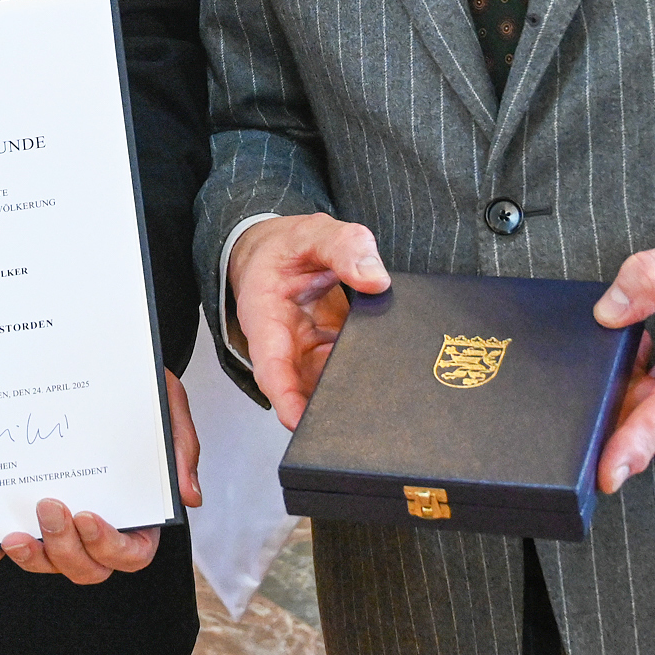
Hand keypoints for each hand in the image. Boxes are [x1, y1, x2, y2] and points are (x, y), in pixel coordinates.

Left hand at [0, 370, 200, 582]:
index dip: (110, 546)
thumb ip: (180, 448)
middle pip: (88, 567)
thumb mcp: (166, 405)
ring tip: (13, 533)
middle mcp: (100, 525)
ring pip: (51, 562)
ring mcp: (63, 523)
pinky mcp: (29, 513)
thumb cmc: (137, 389)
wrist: (101, 361)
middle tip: (50, 505)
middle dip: (66, 547)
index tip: (89, 515)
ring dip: (33, 557)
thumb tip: (189, 496)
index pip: (132, 552)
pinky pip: (13, 545)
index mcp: (138, 511)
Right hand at [224, 212, 390, 428]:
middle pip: (302, 388)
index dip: (285, 398)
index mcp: (265, 319)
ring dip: (351, 395)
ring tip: (381, 405)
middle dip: (328, 408)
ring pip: (326, 385)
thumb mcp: (312, 233)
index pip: (271, 367)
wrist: (282, 249)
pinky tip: (388, 380)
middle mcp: (285, 344)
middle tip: (360, 420)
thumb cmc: (286, 246)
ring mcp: (308, 352)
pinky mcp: (329, 351)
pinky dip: (366, 376)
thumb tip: (376, 279)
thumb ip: (344, 247)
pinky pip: (347, 370)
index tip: (300, 422)